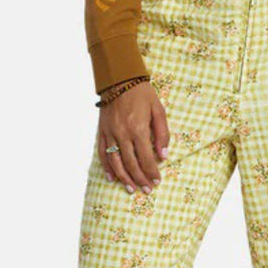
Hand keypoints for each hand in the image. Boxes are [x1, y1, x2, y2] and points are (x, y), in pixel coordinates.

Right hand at [98, 80, 168, 194]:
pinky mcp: (102, 131)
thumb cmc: (142, 93)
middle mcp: (122, 134)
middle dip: (140, 179)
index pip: (146, 157)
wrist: (119, 78)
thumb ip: (162, 133)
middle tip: (147, 190)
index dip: (152, 171)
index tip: (157, 180)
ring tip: (131, 189)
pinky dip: (107, 167)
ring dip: (124, 178)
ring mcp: (110, 133)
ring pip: (116, 162)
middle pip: (131, 163)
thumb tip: (164, 155)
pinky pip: (102, 153)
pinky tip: (112, 177)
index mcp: (138, 128)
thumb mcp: (158, 109)